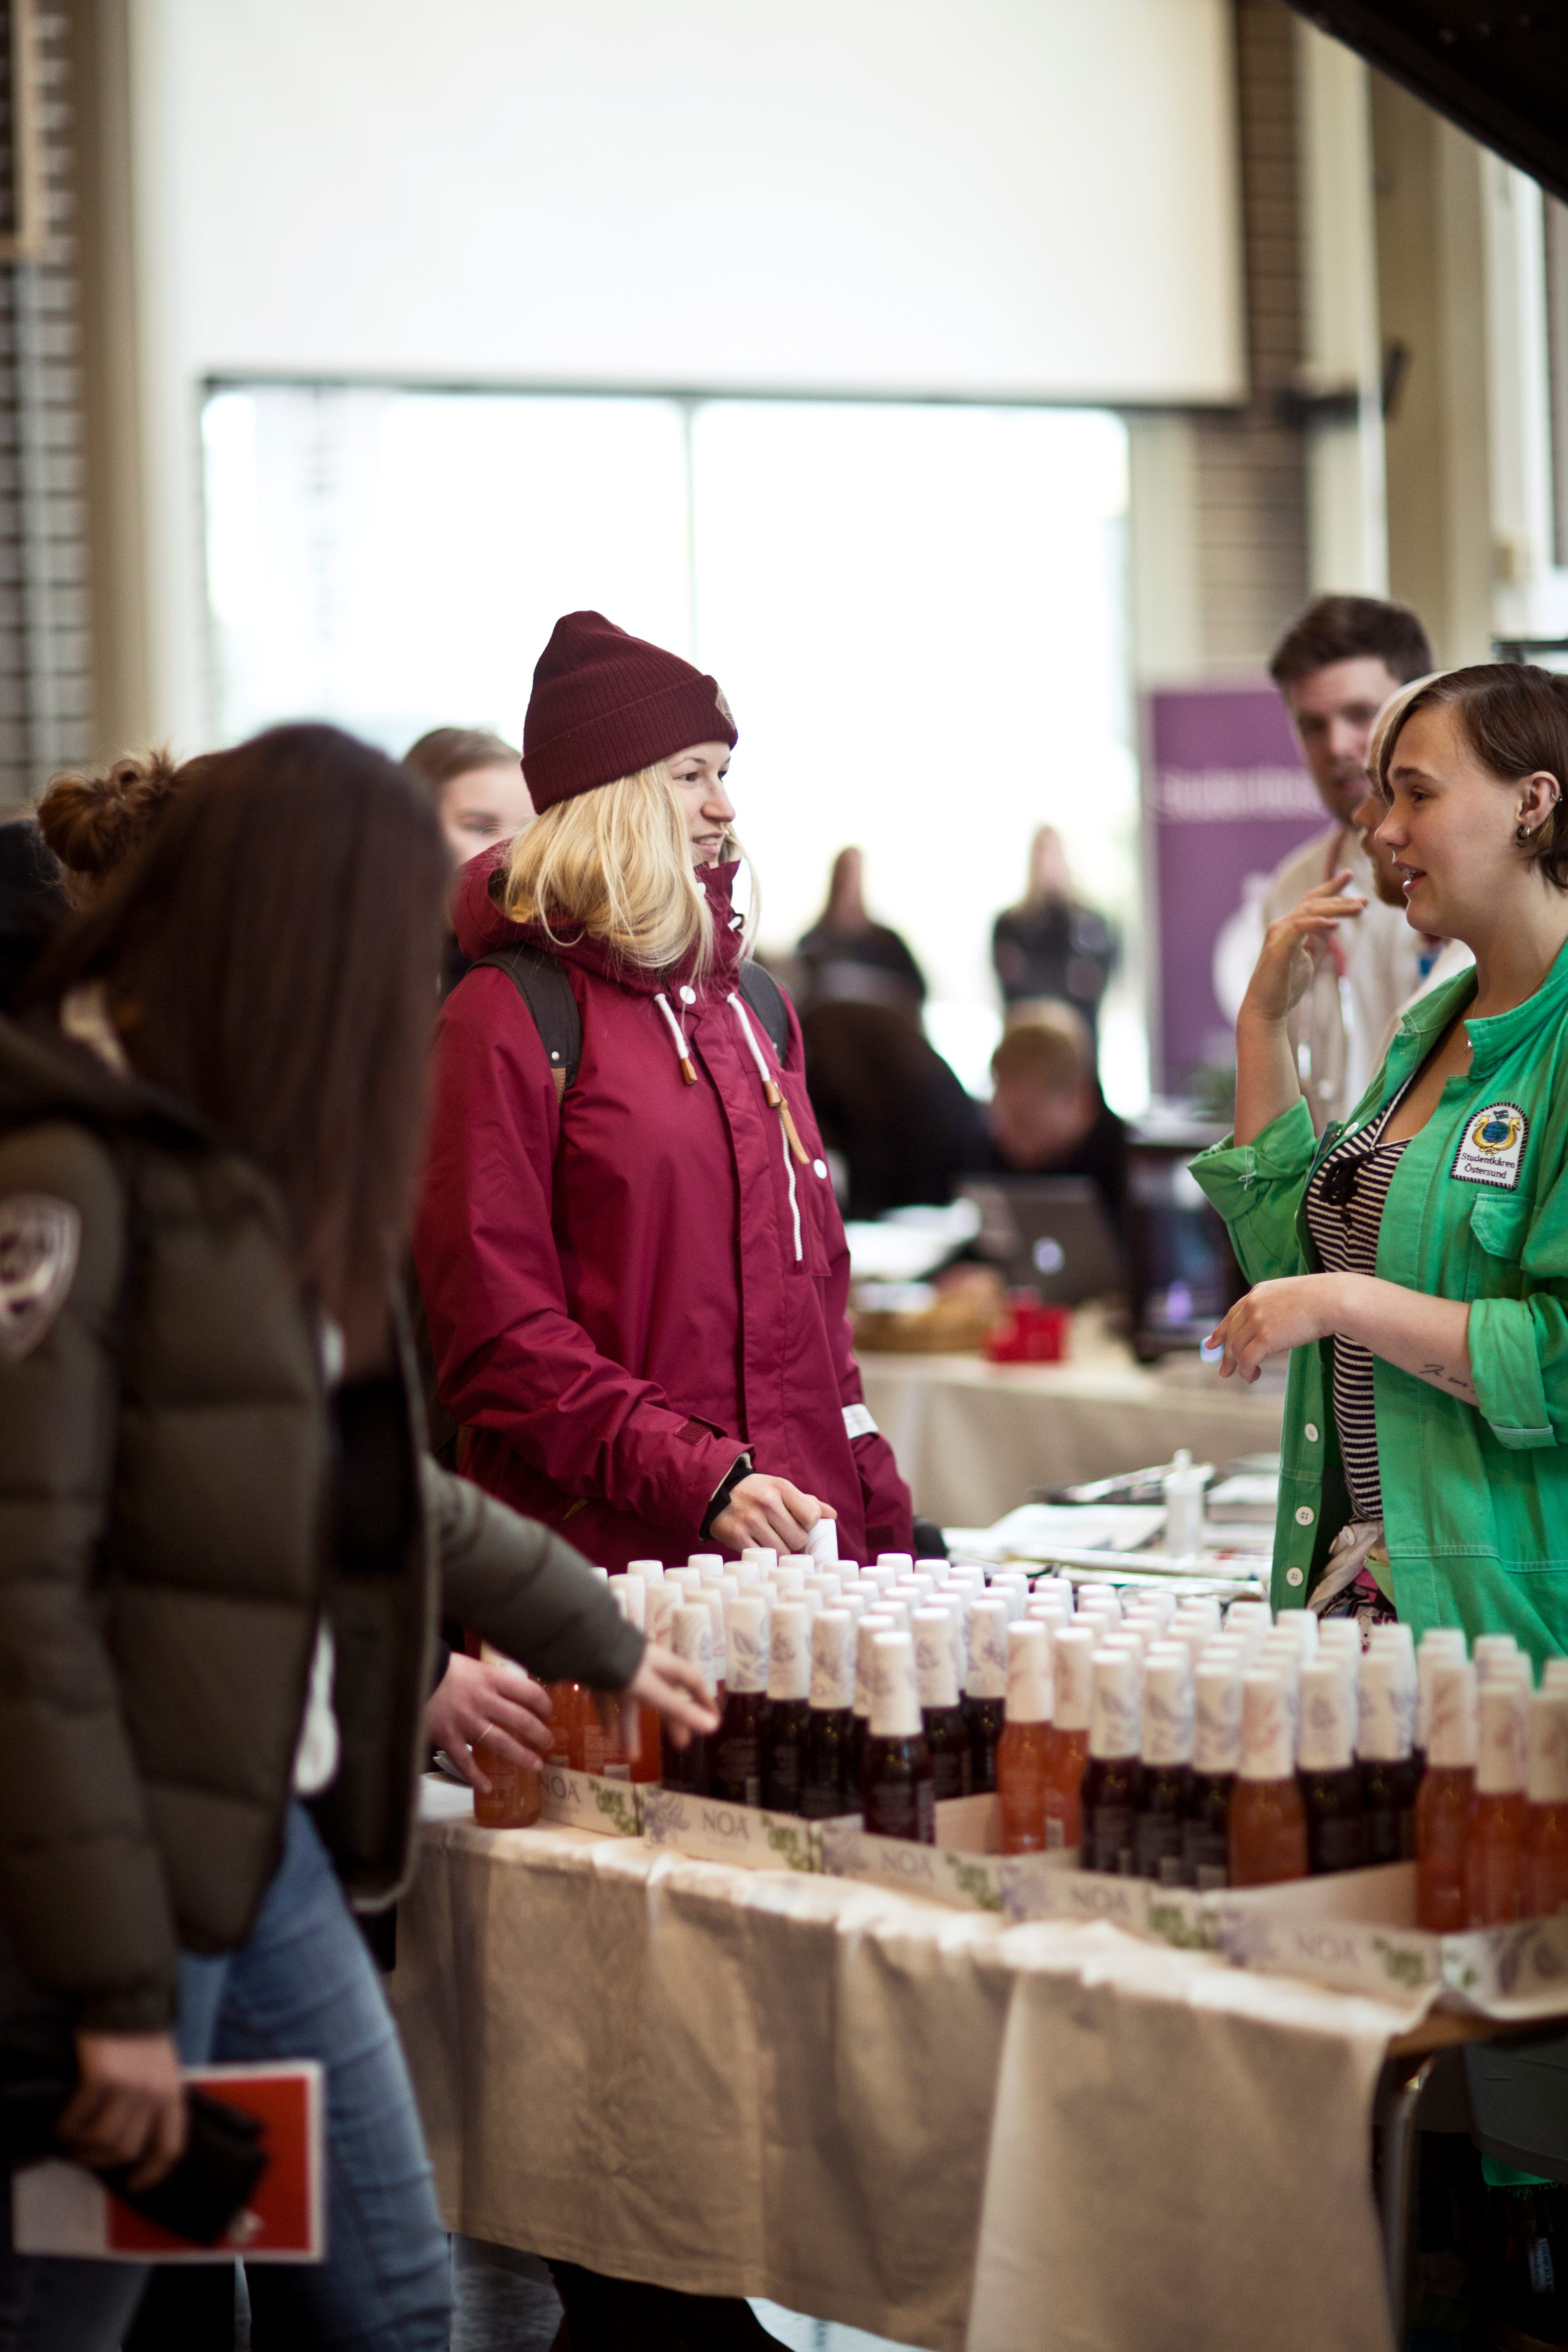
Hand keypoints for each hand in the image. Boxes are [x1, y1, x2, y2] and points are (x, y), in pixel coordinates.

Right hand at [59, 2031, 184, 2189]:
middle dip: (104, 2161)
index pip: (171, 2148)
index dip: (152, 2174)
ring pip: (102, 2141)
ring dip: (83, 2148)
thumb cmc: (145, 2036)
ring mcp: (128, 2087)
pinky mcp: (101, 2078)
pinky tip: (63, 2126)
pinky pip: (80, 2118)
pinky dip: (68, 2128)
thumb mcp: (165, 2071)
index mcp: (174, 2094)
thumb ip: (157, 2102)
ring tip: (73, 2141)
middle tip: (88, 2155)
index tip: (134, 2185)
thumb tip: (137, 2140)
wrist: (128, 1998)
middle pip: (128, 2150)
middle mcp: (154, 2095)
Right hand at [426, 1650, 553, 1790]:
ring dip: (521, 1756)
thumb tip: (521, 1690)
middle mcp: (483, 1700)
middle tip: (548, 1743)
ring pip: (501, 1743)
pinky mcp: (448, 1737)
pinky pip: (466, 1761)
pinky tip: (488, 1787)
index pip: (529, 1693)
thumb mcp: (477, 1667)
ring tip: (536, 1765)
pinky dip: (477, 1777)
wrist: (414, 1674)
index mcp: (492, 1679)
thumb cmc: (449, 1670)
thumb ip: (497, 1680)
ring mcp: (466, 1721)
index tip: (549, 1714)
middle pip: (521, 1720)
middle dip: (540, 1735)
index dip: (544, 1705)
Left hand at [594, 1640, 720, 1755]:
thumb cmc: (624, 1666)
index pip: (692, 1682)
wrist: (584, 1645)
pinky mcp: (601, 1677)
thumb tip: (713, 1727)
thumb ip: (679, 1710)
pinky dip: (610, 1719)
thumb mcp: (653, 1691)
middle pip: (664, 1697)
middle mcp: (646, 1668)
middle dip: (672, 1721)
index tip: (713, 1721)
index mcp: (665, 1666)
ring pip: (632, 1705)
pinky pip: (609, 1702)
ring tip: (633, 1757)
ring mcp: (622, 1672)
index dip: (704, 1701)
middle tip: (681, 1744)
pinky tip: (609, 1739)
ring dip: (632, 1730)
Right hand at [710, 1474, 835, 1556]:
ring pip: (782, 1551)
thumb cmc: (755, 1492)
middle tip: (784, 1533)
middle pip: (798, 1539)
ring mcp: (750, 1521)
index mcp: (781, 1488)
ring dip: (780, 1549)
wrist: (715, 1489)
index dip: (809, 1524)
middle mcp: (766, 1503)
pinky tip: (759, 1545)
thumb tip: (832, 1515)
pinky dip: (765, 1556)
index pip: (811, 1516)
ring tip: (771, 1538)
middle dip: (795, 1540)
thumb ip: (806, 1502)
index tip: (800, 1523)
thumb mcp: (780, 1488)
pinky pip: (763, 1557)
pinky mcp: (736, 1537)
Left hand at [1205, 1275, 1346, 1384]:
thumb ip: (1276, 1308)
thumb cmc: (1323, 1299)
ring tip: (1245, 1377)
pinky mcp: (1265, 1336)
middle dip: (1226, 1354)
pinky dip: (1246, 1371)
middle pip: (1232, 1333)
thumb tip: (1274, 1327)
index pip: (1233, 1314)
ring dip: (1237, 1366)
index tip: (1212, 1344)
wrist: (1333, 1300)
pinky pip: (1247, 1359)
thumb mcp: (1292, 1297)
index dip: (1221, 1331)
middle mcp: (1253, 1304)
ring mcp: (1258, 1320)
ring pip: (1236, 1348)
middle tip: (1225, 1371)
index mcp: (1259, 1293)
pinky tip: (1252, 1377)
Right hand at [1240, 871, 1366, 1026]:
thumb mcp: (1310, 957)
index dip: (1331, 887)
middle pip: (1313, 903)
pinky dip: (1317, 923)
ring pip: (1309, 911)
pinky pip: (1299, 928)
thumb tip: (1335, 922)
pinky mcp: (1278, 948)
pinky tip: (1336, 924)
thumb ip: (1320, 939)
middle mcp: (1282, 926)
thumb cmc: (1286, 986)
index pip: (1311, 901)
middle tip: (1364, 901)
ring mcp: (1278, 935)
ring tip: (1359, 908)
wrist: (1266, 1009)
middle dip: (1340, 898)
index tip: (1349, 874)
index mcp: (1289, 927)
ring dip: (1336, 908)